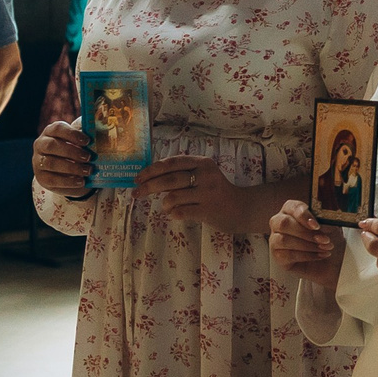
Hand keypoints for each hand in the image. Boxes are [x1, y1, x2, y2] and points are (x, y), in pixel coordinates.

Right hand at [32, 120, 91, 195]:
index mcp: (50, 132)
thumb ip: (85, 139)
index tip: (87, 141)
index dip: (72, 134)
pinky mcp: (41, 177)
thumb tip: (98, 136)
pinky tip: (81, 181)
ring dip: (72, 167)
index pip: (57, 128)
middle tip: (89, 157)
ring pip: (51, 163)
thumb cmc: (76, 153)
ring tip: (88, 170)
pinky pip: (53, 179)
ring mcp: (38, 161)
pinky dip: (69, 181)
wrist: (69, 174)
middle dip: (72, 151)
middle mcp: (40, 145)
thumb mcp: (80, 144)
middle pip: (52, 145)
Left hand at [133, 155, 268, 233]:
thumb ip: (182, 172)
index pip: (171, 163)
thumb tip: (150, 176)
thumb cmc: (216, 191)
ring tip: (166, 206)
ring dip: (164, 203)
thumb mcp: (203, 175)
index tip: (137, 178)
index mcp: (202, 163)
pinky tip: (174, 213)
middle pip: (169, 179)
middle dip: (148, 187)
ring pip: (172, 197)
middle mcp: (205, 175)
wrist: (241, 208)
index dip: (151, 170)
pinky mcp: (208, 210)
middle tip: (136, 193)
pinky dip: (172, 213)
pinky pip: (180, 212)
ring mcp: (207, 193)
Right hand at [268, 201, 343, 288]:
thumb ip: (324, 221)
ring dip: (308, 245)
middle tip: (324, 240)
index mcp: (291, 210)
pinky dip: (307, 256)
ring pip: (284, 240)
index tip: (317, 225)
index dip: (303, 216)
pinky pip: (287, 255)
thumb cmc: (327, 239)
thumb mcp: (331, 226)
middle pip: (284, 224)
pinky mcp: (278, 256)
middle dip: (306, 233)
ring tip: (324, 248)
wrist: (331, 261)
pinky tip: (319, 256)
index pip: (291, 207)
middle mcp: (279, 223)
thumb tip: (322, 221)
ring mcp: (275, 239)